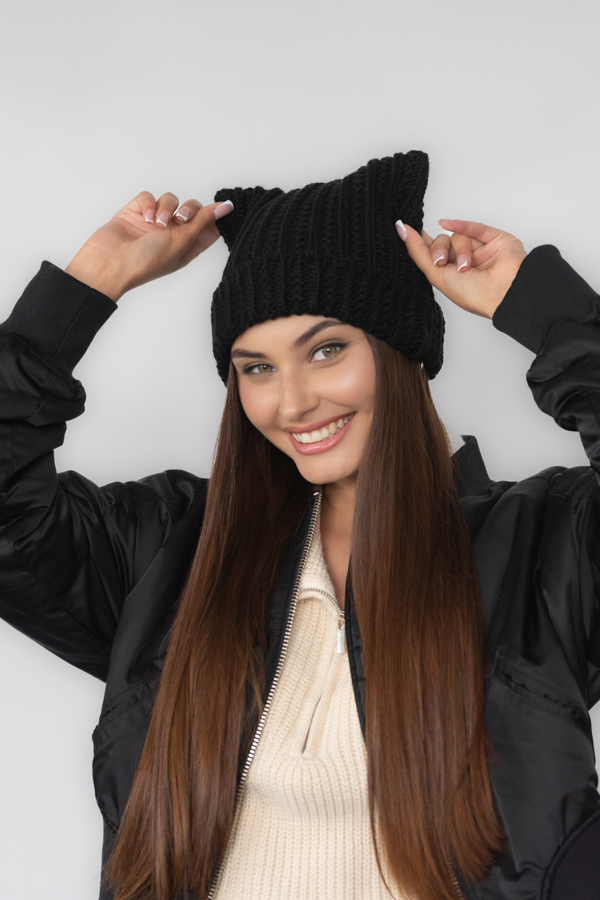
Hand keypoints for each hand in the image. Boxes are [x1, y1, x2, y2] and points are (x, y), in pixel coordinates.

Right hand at [65, 191, 232, 301]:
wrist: (110, 263)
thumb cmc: (146, 262)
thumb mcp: (181, 242)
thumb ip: (203, 222)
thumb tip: (226, 208)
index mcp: (186, 247)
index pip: (208, 228)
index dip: (216, 217)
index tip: (225, 207)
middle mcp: (171, 234)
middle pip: (191, 209)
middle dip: (189, 209)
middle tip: (180, 219)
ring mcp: (152, 223)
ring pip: (170, 200)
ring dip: (166, 208)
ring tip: (156, 223)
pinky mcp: (136, 212)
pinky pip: (148, 196)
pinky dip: (148, 204)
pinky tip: (144, 217)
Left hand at [398, 219, 527, 318]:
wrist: (503, 291)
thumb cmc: (473, 294)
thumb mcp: (436, 275)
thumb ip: (418, 252)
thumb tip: (401, 230)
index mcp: (451, 275)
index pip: (432, 254)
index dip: (421, 244)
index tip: (405, 230)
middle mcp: (464, 262)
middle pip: (442, 241)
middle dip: (439, 250)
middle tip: (441, 262)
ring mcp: (480, 250)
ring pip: (458, 236)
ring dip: (459, 249)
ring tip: (465, 266)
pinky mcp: (494, 238)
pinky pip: (473, 226)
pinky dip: (460, 225)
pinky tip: (446, 223)